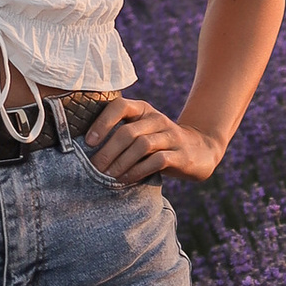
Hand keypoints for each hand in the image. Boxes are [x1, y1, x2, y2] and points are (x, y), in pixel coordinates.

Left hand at [80, 94, 221, 186]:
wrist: (199, 150)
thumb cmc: (158, 143)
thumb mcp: (141, 131)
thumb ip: (120, 133)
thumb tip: (85, 149)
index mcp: (143, 109)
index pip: (120, 106)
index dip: (102, 123)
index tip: (88, 142)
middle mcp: (157, 119)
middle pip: (128, 132)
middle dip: (107, 151)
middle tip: (94, 167)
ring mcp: (171, 136)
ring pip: (142, 146)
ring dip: (121, 163)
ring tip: (108, 176)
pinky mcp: (181, 155)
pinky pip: (157, 161)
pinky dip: (138, 171)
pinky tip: (126, 180)